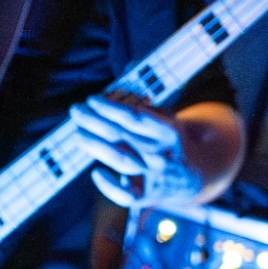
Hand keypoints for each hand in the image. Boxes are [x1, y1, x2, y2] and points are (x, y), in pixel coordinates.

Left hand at [67, 95, 205, 208]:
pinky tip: (96, 172)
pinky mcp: (146, 195)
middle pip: (122, 135)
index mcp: (168, 132)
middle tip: (76, 110)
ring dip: (95, 146)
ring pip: (121, 160)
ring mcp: (154, 176)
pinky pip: (126, 196)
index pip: (134, 117)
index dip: (110, 108)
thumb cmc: (169, 141)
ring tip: (78, 134)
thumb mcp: (166, 118)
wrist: (191, 177)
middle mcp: (162, 154)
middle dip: (94, 121)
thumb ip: (144, 100)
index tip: (92, 99)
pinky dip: (110, 186)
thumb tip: (125, 72)